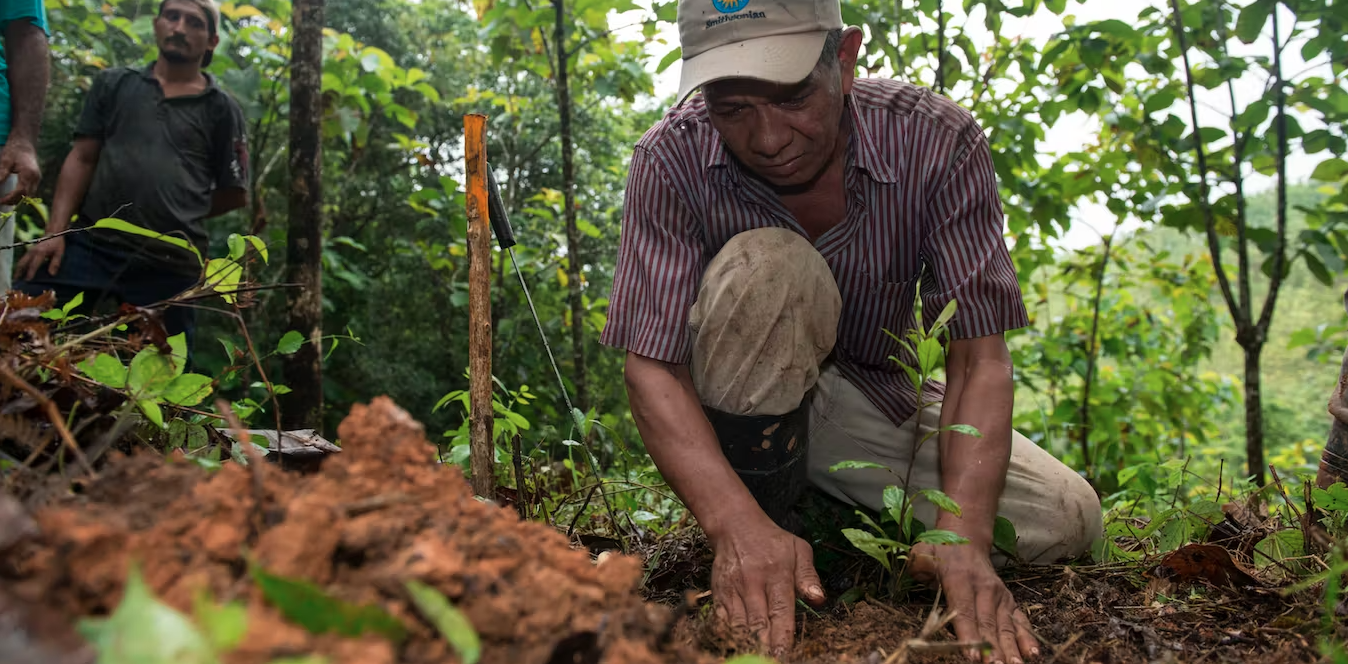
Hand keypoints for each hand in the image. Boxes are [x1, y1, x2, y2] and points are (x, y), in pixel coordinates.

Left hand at [0, 141, 39, 206]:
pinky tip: (13, 194)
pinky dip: (22, 194)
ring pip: (30, 195)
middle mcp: (36, 178)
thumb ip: (1, 175)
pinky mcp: (37, 178)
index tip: (0, 201)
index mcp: (28, 173)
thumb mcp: (5, 162)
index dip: (10, 199)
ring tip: (6, 199)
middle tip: (1, 202)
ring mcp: (38, 178)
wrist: (25, 143)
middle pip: (27, 196)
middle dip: (14, 201)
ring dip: (19, 199)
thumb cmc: (14, 150)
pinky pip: (31, 190)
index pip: (20, 192)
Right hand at [14, 235, 64, 281]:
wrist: (53, 234)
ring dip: (18, 269)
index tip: (28, 280)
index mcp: (40, 252)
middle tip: (17, 280)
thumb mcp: (59, 253)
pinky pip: (23, 260)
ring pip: (21, 261)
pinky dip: (20, 266)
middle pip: (23, 263)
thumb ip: (55, 263)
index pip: (34, 264)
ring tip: (16, 278)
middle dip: (19, 271)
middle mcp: (33, 251)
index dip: (31, 272)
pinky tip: (20, 272)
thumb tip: (51, 274)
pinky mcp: (29, 251)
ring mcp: (29, 251)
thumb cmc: (57, 244)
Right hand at [709, 512, 825, 656]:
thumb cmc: (772, 541)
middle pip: (757, 624)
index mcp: (777, 574)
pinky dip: (729, 636)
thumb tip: (818, 600)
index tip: (784, 656)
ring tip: (754, 657)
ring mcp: (733, 589)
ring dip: (746, 644)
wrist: (735, 526)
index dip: (782, 637)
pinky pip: (721, 621)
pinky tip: (737, 645)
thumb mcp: (799, 550)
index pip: (781, 612)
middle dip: (764, 648)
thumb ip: (809, 577)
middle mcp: (753, 583)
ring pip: (738, 625)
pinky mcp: (718, 593)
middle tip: (770, 661)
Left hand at [909, 541, 1037, 663]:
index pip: (964, 610)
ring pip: (1005, 625)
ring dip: (1011, 648)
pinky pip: (1020, 620)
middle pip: (988, 623)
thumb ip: (919, 565)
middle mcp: (984, 588)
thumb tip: (920, 573)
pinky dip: (1027, 637)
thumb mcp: (924, 553)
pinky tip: (1032, 654)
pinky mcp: (1009, 601)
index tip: (972, 656)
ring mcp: (1000, 595)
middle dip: (992, 648)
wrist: (967, 540)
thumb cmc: (941, 553)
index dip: (968, 634)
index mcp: (960, 578)